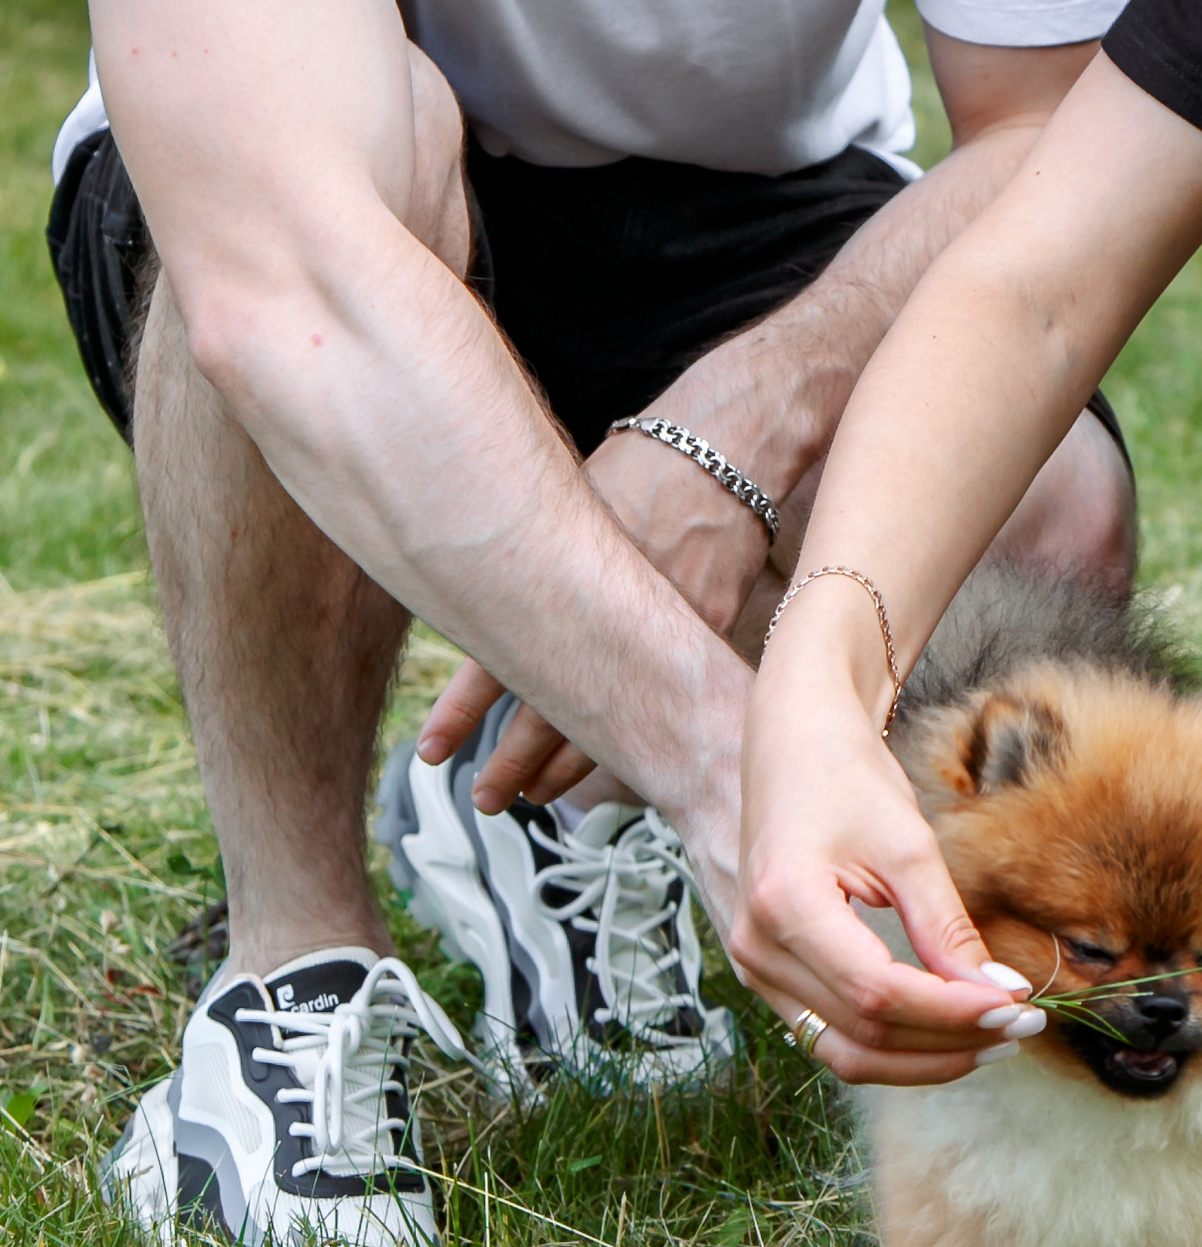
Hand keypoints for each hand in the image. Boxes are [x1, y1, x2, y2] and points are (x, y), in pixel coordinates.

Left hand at [414, 407, 785, 795]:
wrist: (726, 448)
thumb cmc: (641, 466)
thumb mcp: (568, 502)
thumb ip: (535, 554)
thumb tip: (488, 587)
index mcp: (554, 580)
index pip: (494, 665)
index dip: (461, 715)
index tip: (431, 752)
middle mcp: (601, 616)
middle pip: (546, 714)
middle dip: (511, 762)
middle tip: (484, 798)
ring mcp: (657, 634)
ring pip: (606, 724)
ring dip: (569, 765)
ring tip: (538, 794)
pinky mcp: (705, 636)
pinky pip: (666, 704)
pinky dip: (640, 736)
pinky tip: (620, 761)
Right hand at [735, 589, 1040, 1085]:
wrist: (791, 742)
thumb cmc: (845, 775)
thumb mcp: (907, 844)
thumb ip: (947, 927)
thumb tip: (1001, 995)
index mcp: (785, 907)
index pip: (878, 995)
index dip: (953, 1013)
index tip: (1018, 1009)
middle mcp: (757, 950)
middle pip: (862, 1036)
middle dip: (949, 1043)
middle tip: (1021, 1028)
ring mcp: (754, 969)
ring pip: (845, 1052)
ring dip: (923, 1058)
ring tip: (992, 1038)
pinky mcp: (769, 975)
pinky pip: (831, 1035)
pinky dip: (892, 1044)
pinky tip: (944, 1032)